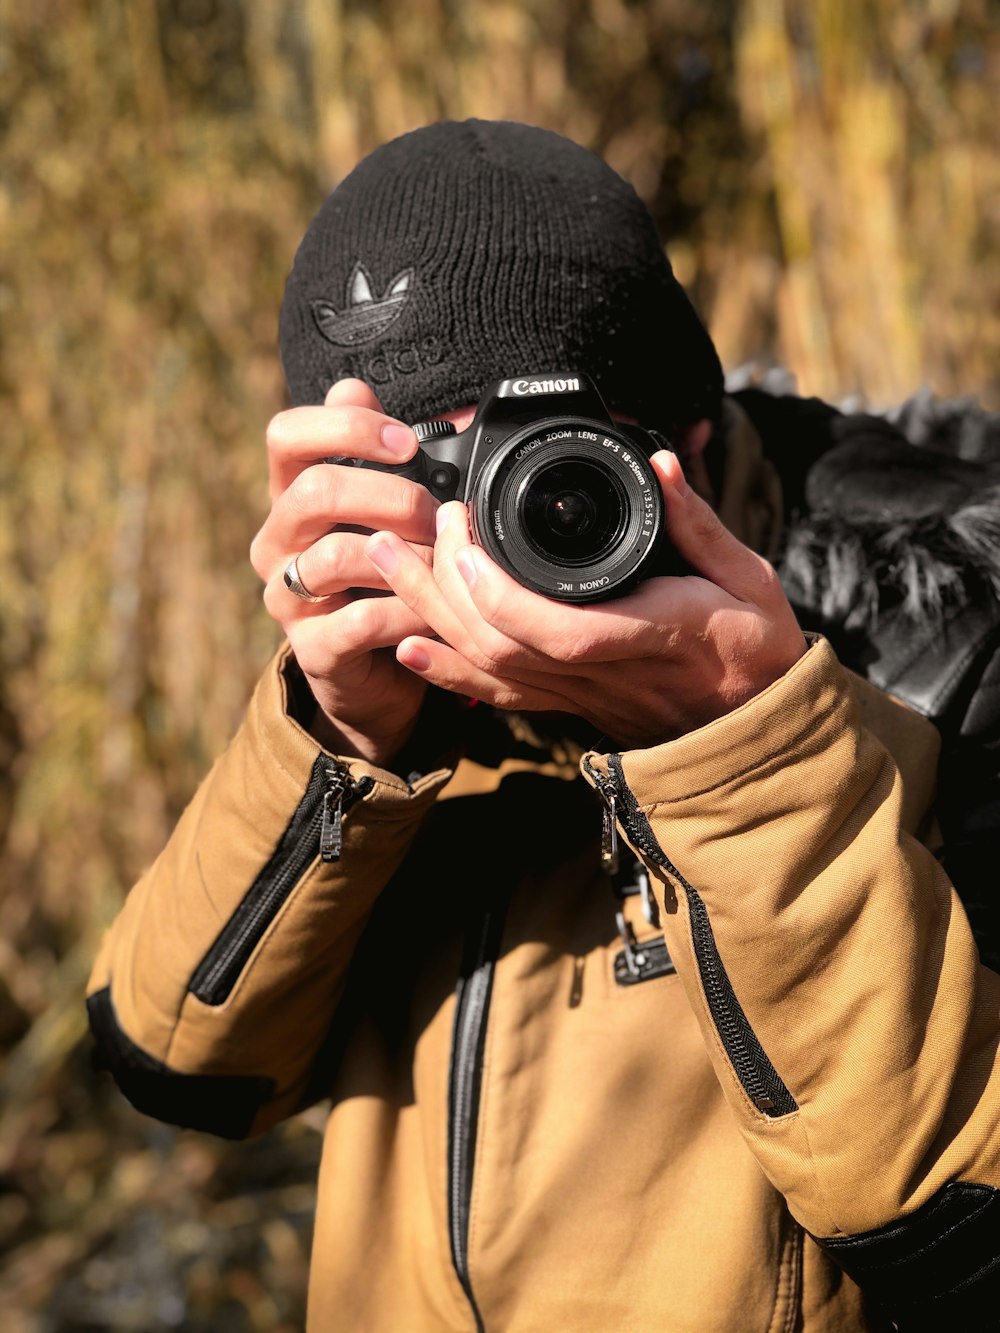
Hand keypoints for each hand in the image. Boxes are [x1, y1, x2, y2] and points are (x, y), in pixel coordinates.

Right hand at [250, 379, 440, 765]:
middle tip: (436, 514)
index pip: (285, 434)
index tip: (408, 441)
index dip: (344, 426)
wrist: (376, 676)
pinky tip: (438, 612)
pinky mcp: (311, 650)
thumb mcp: (381, 513)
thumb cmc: (383, 581)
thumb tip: (357, 385)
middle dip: (388, 495)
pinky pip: (361, 621)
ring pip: (333, 557)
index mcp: (292, 496)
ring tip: (443, 565)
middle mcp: (278, 542)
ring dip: (403, 557)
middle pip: (313, 491)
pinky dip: (410, 612)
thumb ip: (371, 455)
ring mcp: (287, 599)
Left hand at [364, 450, 806, 747]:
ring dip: (428, 616)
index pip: (559, 629)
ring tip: (384, 562)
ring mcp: (582, 695)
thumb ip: (699, 521)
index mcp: (653, 633)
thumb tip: (661, 460)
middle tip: (407, 527)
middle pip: (500, 646)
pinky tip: (407, 644)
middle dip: (440, 587)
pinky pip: (498, 696)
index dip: (498, 592)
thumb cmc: (757, 649)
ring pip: (488, 670)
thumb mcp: (748, 577)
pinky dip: (447, 672)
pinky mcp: (570, 706)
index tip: (465, 536)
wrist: (753, 728)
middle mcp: (606, 672)